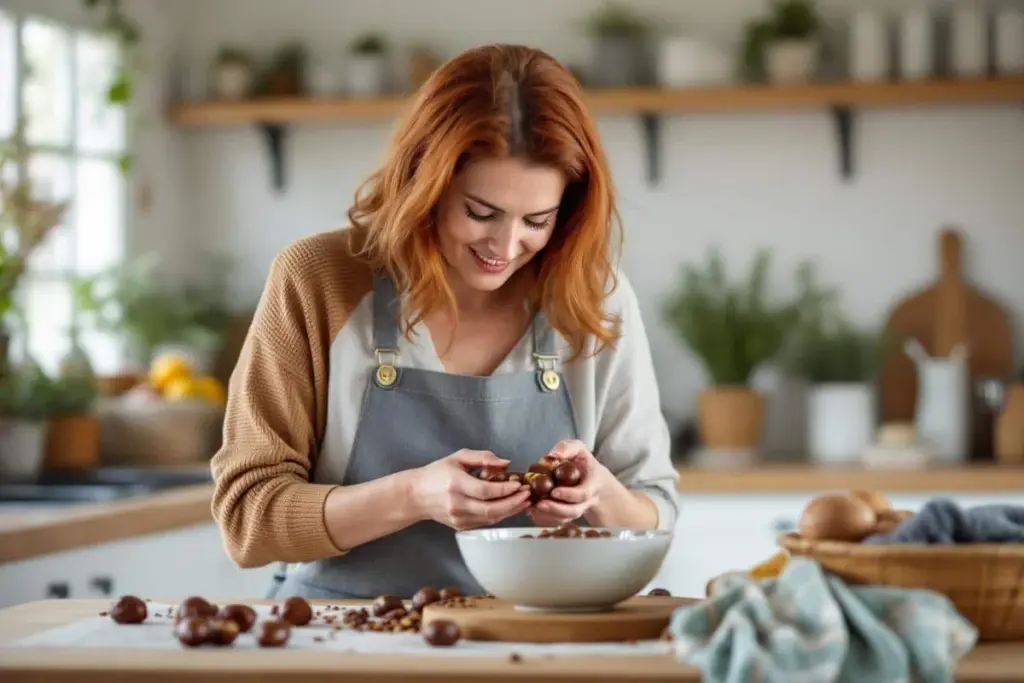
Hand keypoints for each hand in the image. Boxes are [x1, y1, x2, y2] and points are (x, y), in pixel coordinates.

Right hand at [412, 449, 530, 530]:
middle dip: (514, 503)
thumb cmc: (437, 473)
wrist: (416, 495)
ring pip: (491, 518)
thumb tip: (506, 463)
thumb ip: (483, 457)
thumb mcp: (458, 457)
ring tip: (524, 501)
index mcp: (456, 484)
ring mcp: (459, 518)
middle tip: (528, 495)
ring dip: (511, 511)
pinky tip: (510, 507)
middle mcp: (457, 504)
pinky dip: (500, 515)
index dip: (505, 489)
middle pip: (492, 509)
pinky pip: (485, 522)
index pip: (486, 491)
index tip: (520, 484)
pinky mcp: (461, 526)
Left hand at [528, 439, 611, 526]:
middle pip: (574, 511)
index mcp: (592, 484)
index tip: (554, 491)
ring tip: (531, 508)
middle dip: (556, 509)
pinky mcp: (568, 515)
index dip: (569, 495)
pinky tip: (532, 511)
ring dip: (547, 515)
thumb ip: (568, 448)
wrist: (594, 481)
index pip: (583, 494)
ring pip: (565, 519)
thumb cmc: (584, 463)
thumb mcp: (579, 450)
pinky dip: (543, 519)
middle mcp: (587, 500)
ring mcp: (578, 510)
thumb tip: (552, 455)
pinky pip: (557, 522)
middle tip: (539, 504)